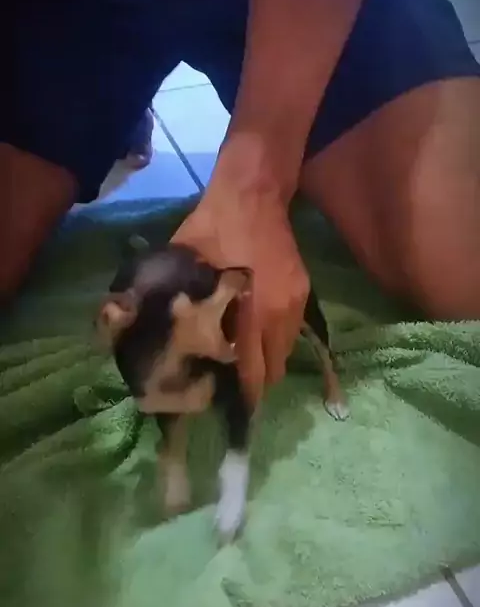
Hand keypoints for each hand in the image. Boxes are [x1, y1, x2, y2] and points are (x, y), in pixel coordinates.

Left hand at [171, 189, 308, 405]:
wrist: (253, 192)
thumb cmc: (212, 228)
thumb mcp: (182, 265)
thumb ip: (172, 303)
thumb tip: (144, 333)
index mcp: (254, 315)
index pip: (255, 375)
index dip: (243, 400)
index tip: (228, 414)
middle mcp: (282, 316)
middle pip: (274, 372)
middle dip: (254, 386)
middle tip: (228, 387)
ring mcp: (297, 304)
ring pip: (285, 353)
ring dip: (265, 363)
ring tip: (240, 363)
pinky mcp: (303, 291)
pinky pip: (291, 332)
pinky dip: (273, 341)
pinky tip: (253, 333)